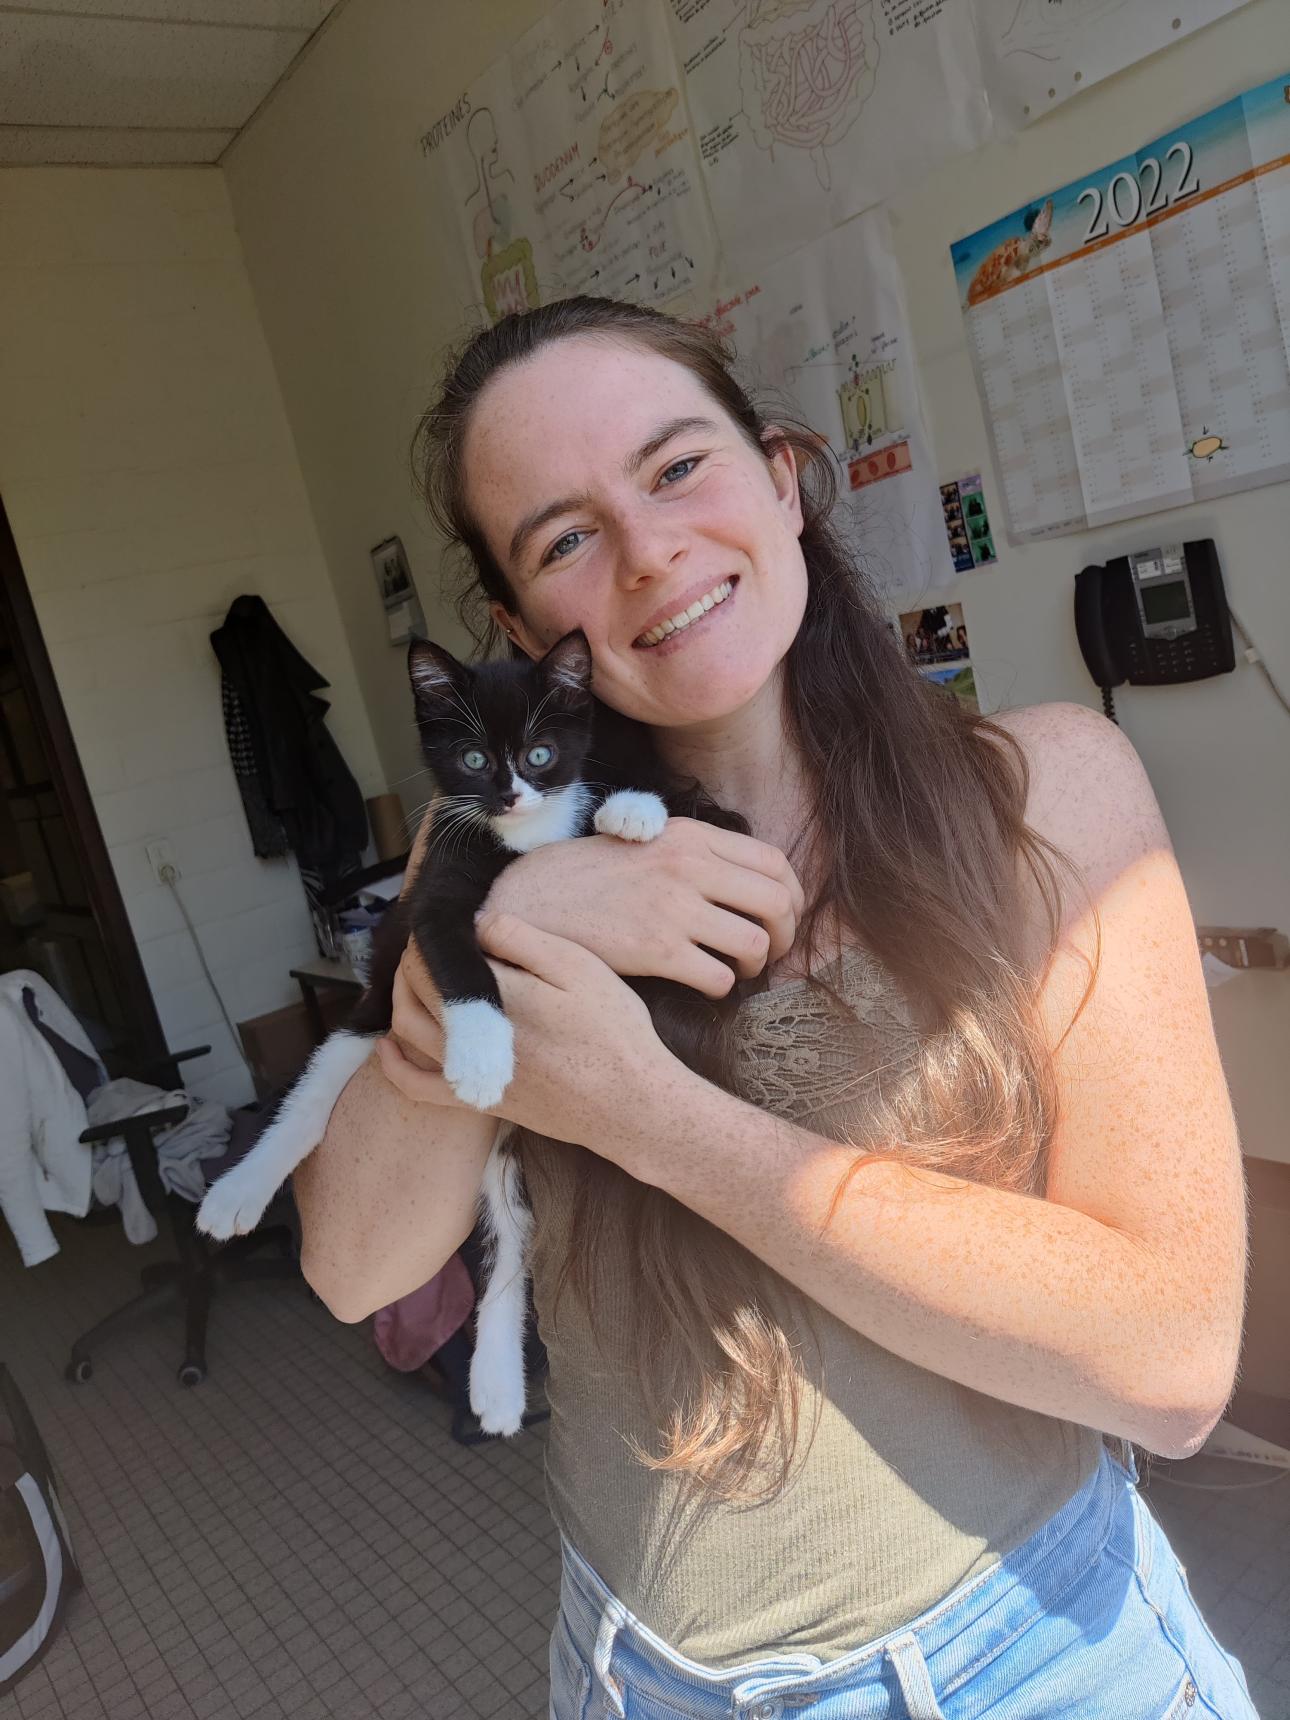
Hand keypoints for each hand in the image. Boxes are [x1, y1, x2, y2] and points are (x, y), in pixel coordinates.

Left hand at [375, 913, 689, 1161]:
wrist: (630, 1105)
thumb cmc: (615, 1032)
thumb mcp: (581, 969)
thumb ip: (525, 941)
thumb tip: (478, 923)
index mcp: (501, 994)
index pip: (438, 956)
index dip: (431, 934)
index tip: (442, 921)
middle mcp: (475, 1034)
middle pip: (418, 988)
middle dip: (413, 959)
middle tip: (427, 942)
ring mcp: (471, 1071)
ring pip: (409, 1028)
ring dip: (400, 996)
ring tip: (413, 976)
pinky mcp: (476, 1100)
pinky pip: (416, 1086)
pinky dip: (394, 1063)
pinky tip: (388, 1045)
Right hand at [485, 816, 803, 996]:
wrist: (532, 899)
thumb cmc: (589, 875)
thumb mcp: (645, 840)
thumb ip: (695, 852)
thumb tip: (746, 879)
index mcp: (690, 835)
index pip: (773, 862)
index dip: (792, 895)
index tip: (784, 917)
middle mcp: (689, 866)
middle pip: (776, 902)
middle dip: (784, 934)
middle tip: (770, 951)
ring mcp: (673, 908)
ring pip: (754, 943)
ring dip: (757, 964)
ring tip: (739, 970)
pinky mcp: (657, 950)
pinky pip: (719, 977)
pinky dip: (724, 987)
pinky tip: (708, 985)